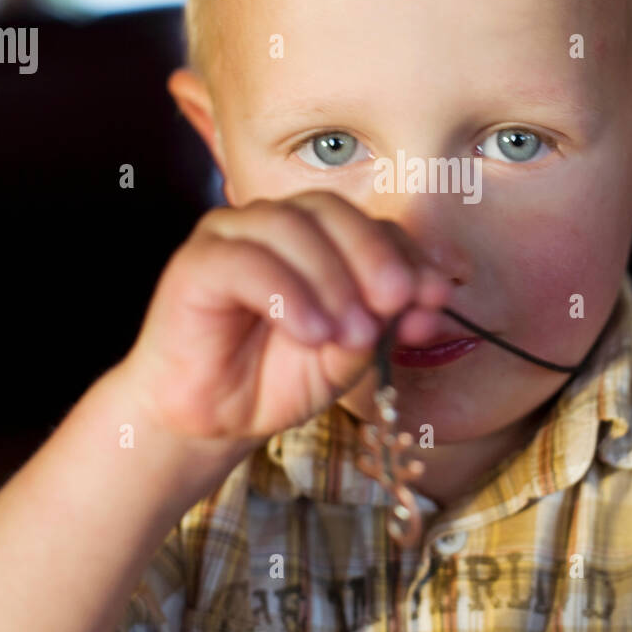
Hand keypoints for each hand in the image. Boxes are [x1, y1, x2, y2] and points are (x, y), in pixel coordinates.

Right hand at [120, 192, 451, 446]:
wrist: (214, 421)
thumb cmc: (278, 378)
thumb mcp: (348, 353)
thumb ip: (385, 320)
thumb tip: (430, 298)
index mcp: (318, 236)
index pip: (370, 223)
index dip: (408, 254)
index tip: (436, 296)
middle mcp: (275, 223)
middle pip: (331, 210)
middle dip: (373, 255)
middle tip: (396, 303)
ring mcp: (232, 236)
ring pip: (289, 225)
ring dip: (331, 278)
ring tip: (348, 334)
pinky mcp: (196, 263)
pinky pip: (244, 260)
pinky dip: (287, 293)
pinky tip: (310, 332)